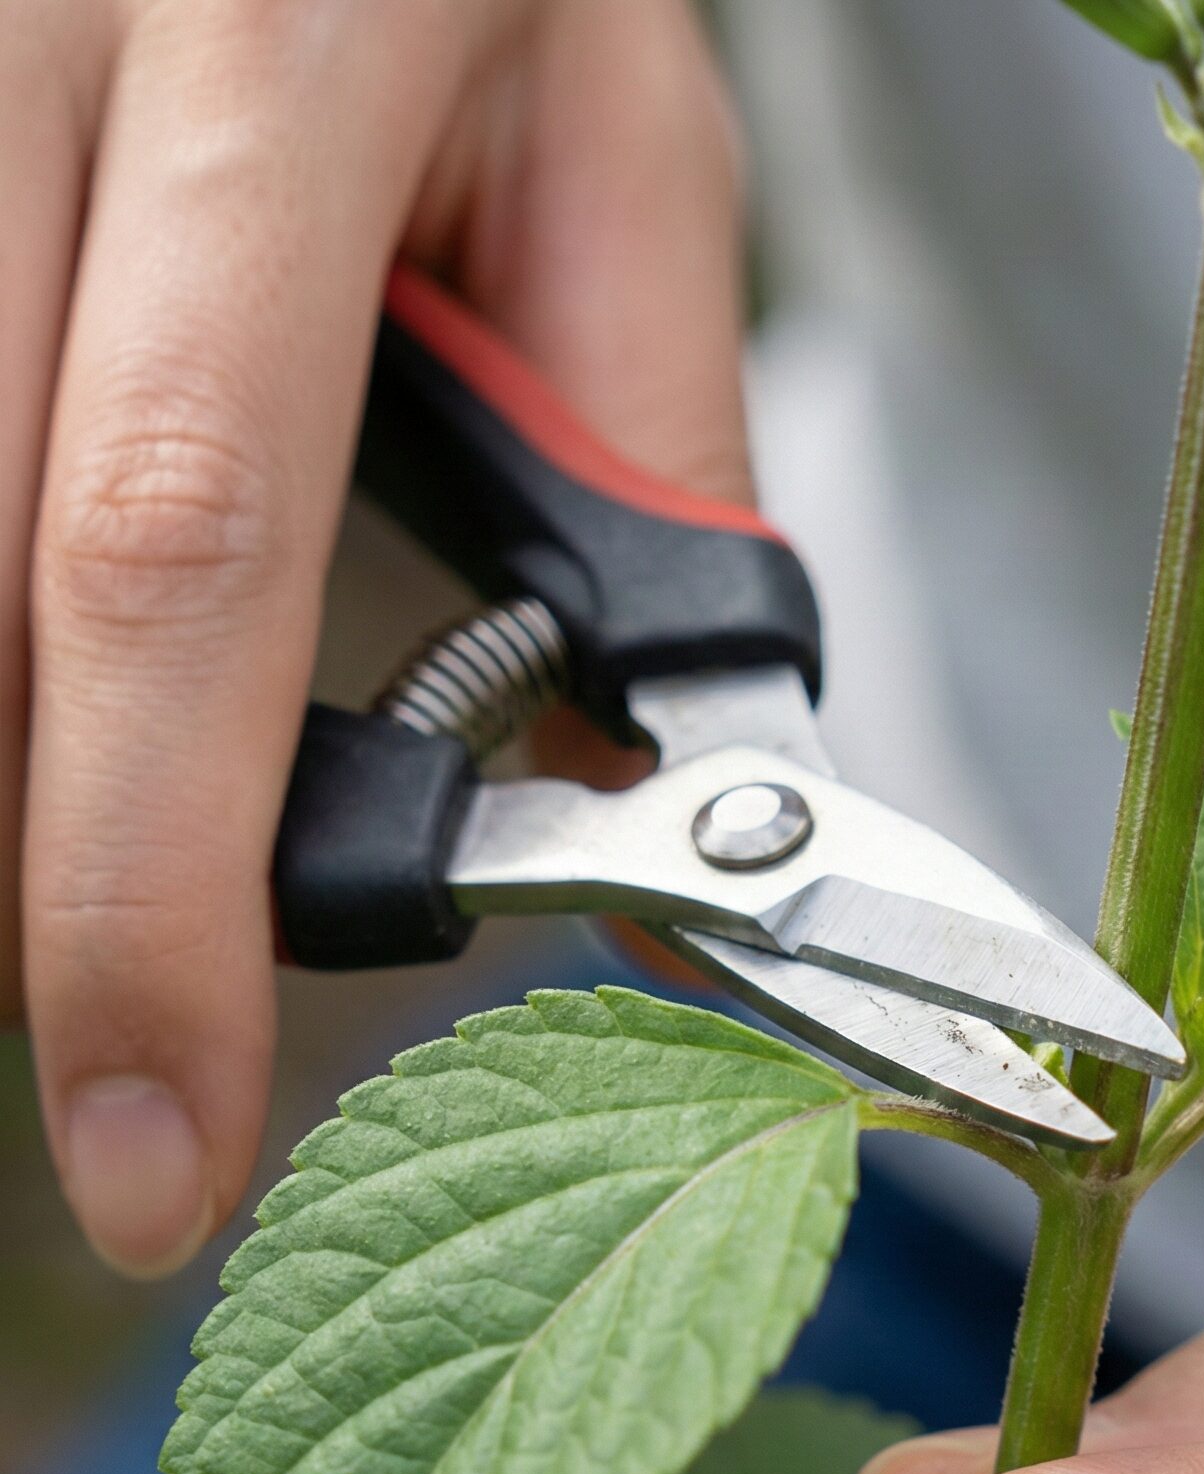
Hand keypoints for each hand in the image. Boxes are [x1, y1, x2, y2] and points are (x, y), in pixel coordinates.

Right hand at [6, 0, 746, 1274]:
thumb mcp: (631, 160)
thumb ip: (649, 480)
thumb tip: (644, 812)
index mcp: (275, 63)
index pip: (170, 553)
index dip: (145, 897)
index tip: (162, 1144)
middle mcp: (13, 50)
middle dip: (45, 885)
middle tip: (140, 1052)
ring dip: (0, 785)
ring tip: (120, 849)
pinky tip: (57, 681)